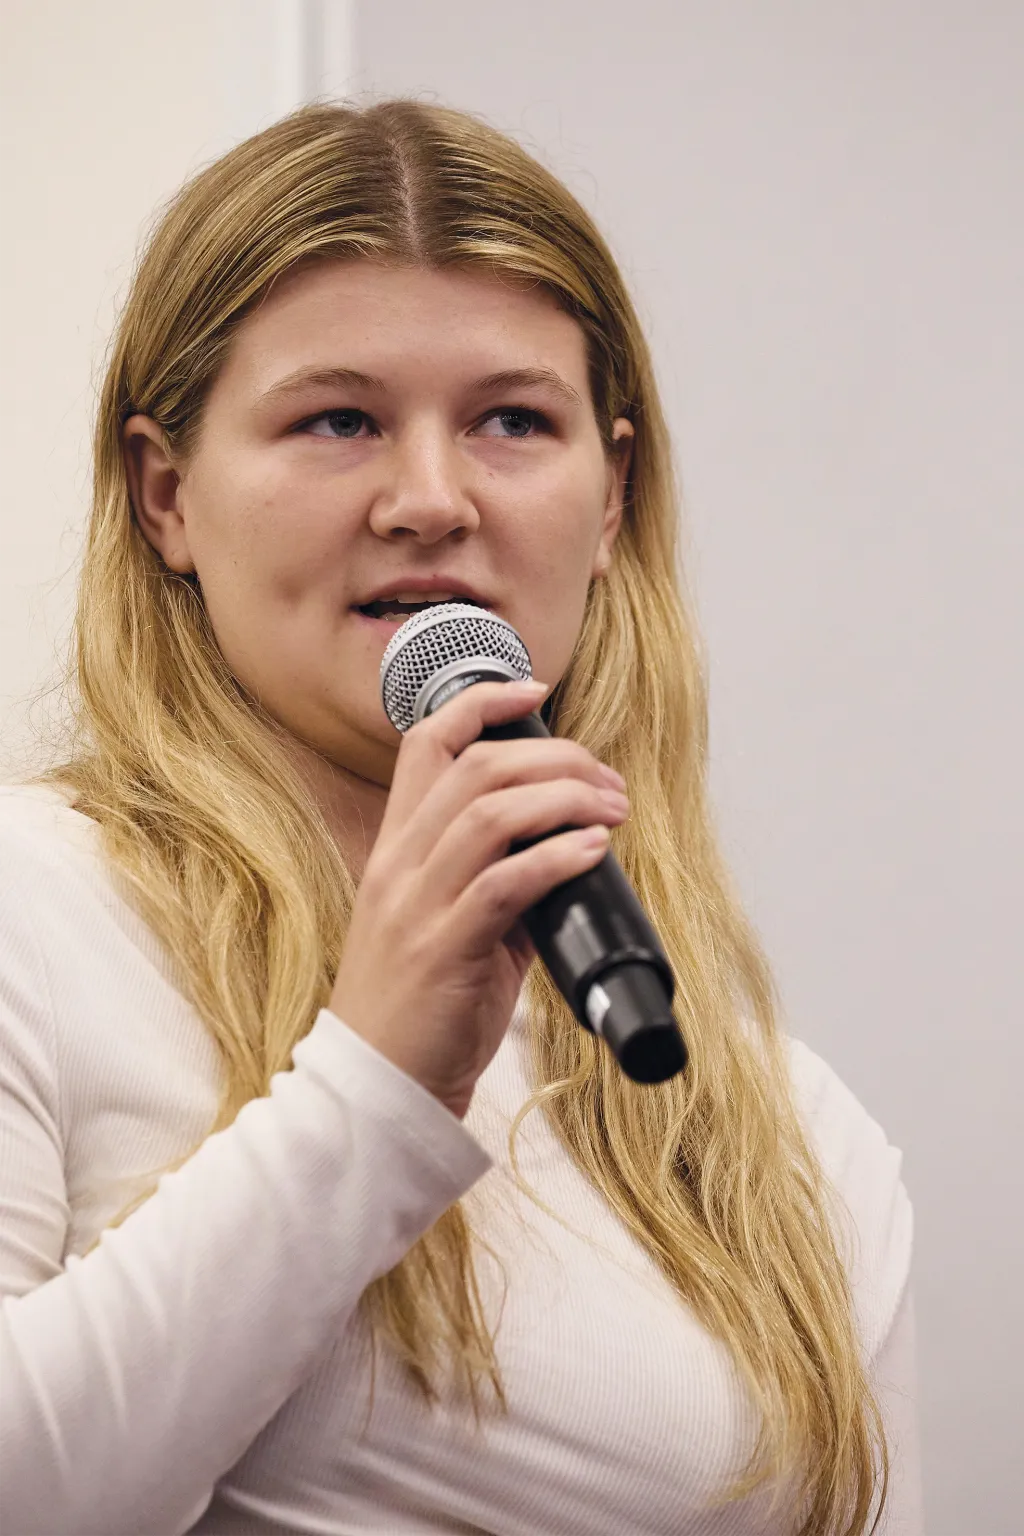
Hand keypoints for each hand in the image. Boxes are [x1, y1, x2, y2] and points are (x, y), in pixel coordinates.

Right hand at [327, 679, 629, 1117]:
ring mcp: (416, 906)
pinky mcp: (444, 950)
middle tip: (606, 780)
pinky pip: (504, 882)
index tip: (535, 692)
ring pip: (489, 813)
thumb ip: (495, 882)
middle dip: (553, 757)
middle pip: (474, 768)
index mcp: (395, 851)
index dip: (481, 704)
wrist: (378, 1089)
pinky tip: (591, 850)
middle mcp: (398, 866)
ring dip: (564, 798)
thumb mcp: (450, 928)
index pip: (425, 744)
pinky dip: (556, 856)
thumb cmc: (420, 1008)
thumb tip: (564, 852)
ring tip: (612, 809)